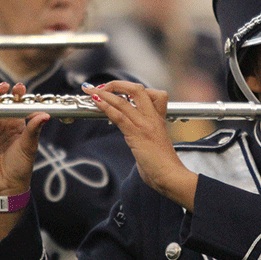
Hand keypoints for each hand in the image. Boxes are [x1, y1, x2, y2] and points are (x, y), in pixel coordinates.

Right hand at [0, 82, 48, 196]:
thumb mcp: (29, 146)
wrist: (7, 187)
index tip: (19, 87)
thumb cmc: (21, 168)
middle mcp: (1, 125)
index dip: (17, 95)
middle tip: (3, 87)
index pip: (15, 105)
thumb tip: (45, 115)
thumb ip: (34, 129)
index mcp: (16, 124)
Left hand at [83, 81, 197, 210]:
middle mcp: (152, 117)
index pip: (153, 93)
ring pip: (123, 101)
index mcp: (159, 119)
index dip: (135, 90)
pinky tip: (96, 102)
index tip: (120, 92)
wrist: (170, 175)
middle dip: (116, 84)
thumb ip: (144, 137)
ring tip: (90, 91)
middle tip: (102, 87)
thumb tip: (134, 140)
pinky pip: (118, 115)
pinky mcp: (136, 134)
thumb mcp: (155, 144)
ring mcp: (144, 124)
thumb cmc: (162, 165)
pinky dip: (105, 106)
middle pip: (136, 89)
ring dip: (103, 93)